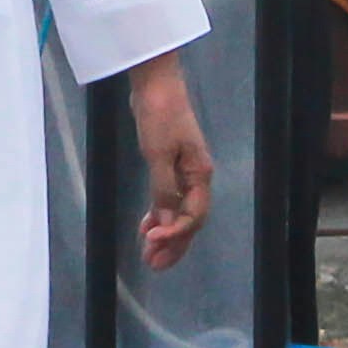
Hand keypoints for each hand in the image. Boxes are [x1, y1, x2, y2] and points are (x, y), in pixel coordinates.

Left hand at [126, 59, 213, 271]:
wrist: (155, 83)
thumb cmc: (159, 114)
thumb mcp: (158, 154)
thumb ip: (163, 190)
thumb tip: (167, 224)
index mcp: (200, 174)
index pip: (193, 216)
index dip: (174, 234)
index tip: (151, 243)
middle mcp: (196, 176)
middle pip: (189, 219)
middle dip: (173, 244)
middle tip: (153, 265)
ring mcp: (184, 171)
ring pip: (179, 211)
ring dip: (165, 233)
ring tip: (149, 254)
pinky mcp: (170, 164)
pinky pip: (169, 198)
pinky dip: (159, 214)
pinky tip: (147, 226)